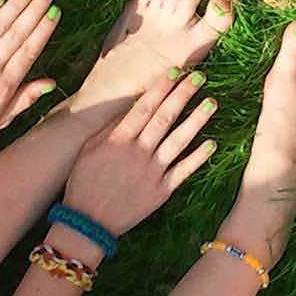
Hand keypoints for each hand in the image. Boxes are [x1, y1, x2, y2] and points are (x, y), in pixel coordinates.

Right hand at [62, 70, 217, 234]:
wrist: (88, 223)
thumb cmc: (83, 183)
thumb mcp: (88, 151)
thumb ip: (109, 129)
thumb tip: (129, 109)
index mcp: (118, 140)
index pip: (144, 107)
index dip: (161, 88)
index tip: (175, 72)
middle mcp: (138, 153)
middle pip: (165, 118)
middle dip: (183, 95)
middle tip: (200, 77)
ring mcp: (152, 172)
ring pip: (179, 140)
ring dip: (197, 120)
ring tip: (212, 103)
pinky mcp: (162, 191)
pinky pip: (184, 170)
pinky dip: (199, 157)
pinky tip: (212, 143)